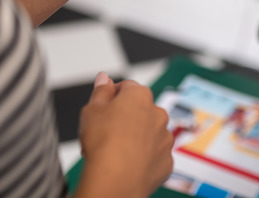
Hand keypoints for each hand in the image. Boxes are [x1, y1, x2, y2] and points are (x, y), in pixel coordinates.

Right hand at [75, 73, 172, 197]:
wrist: (115, 179)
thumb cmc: (102, 143)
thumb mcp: (91, 109)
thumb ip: (100, 90)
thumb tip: (104, 77)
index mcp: (140, 96)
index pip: (126, 87)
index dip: (112, 96)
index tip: (102, 107)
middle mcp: (158, 114)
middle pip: (140, 110)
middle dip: (125, 117)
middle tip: (105, 131)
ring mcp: (165, 139)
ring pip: (149, 133)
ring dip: (136, 138)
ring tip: (114, 151)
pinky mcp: (167, 162)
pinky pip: (154, 156)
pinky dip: (144, 159)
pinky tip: (127, 164)